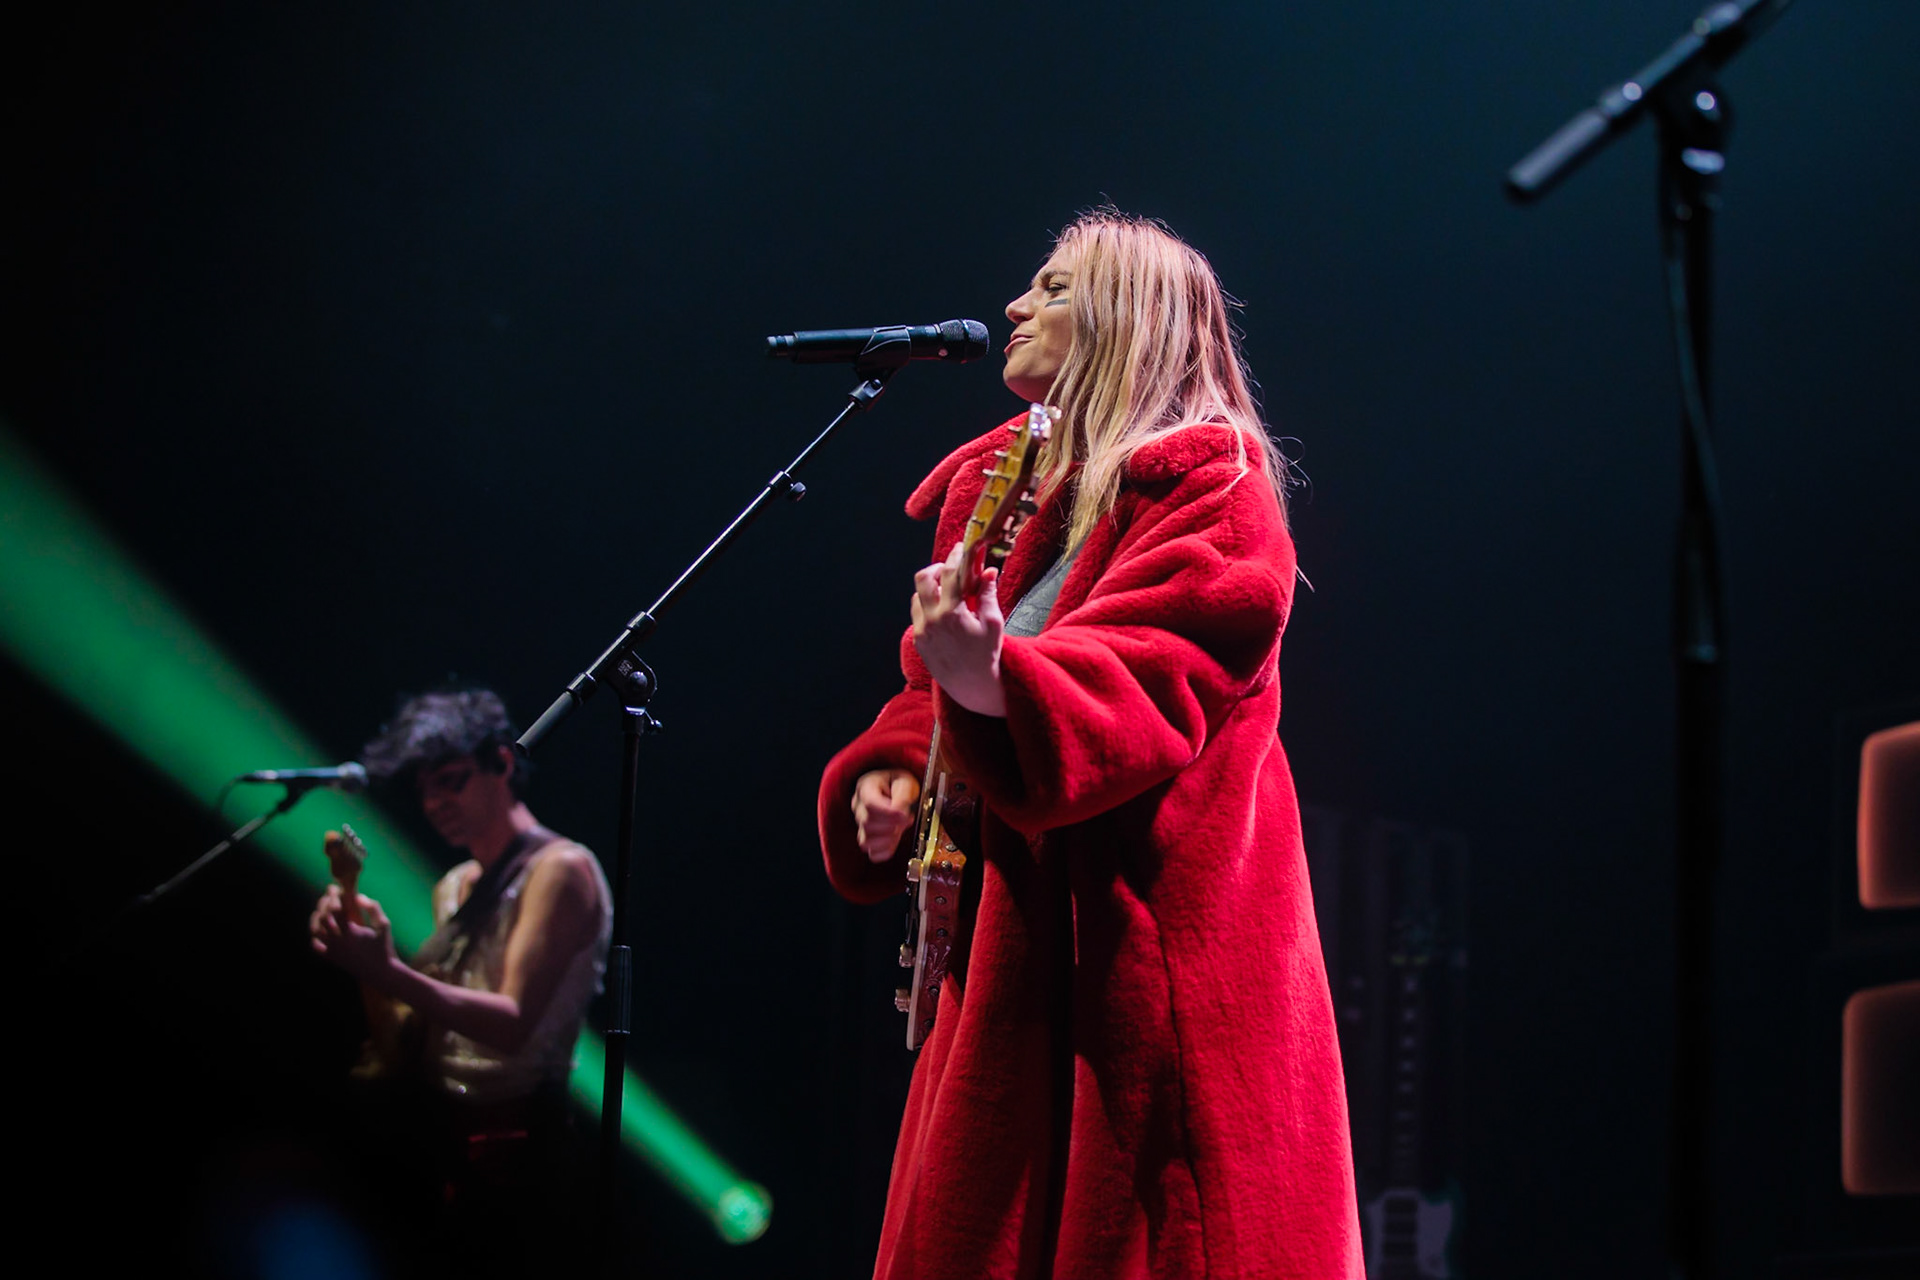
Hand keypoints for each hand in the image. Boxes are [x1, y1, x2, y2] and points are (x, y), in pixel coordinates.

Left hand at [309, 884, 398, 983]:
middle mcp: (338, 941)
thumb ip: (373, 907)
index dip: (333, 895)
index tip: (334, 887)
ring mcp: (333, 951)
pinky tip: (322, 929)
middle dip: (324, 903)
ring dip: (317, 917)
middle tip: (329, 895)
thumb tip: (358, 896)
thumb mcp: (384, 924)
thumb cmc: (385, 947)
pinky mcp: (332, 959)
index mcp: (351, 932)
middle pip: (323, 917)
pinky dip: (315, 935)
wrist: (381, 974)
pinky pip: (315, 946)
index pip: (335, 908)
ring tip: (323, 909)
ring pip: (315, 930)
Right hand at [853, 768, 920, 862]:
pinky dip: (886, 851)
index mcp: (865, 787)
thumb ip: (903, 796)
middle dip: (891, 825)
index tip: (904, 815)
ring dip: (888, 839)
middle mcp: (858, 806)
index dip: (888, 813)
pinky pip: (872, 854)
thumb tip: (900, 814)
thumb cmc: (898, 784)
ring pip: (866, 841)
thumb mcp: (905, 782)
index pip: (870, 804)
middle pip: (867, 823)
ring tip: (900, 829)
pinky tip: (895, 841)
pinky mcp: (868, 840)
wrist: (895, 789)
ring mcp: (860, 825)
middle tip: (907, 819)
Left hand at [911, 542, 1008, 716]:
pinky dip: (927, 605)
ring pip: (917, 596)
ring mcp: (922, 630)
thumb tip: (989, 571)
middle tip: (950, 568)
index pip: (949, 574)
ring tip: (947, 590)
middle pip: (923, 579)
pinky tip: (943, 609)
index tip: (961, 548)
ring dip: (930, 587)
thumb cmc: (987, 654)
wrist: (972, 686)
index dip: (955, 557)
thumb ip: (988, 594)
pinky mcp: (918, 640)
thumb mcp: (993, 623)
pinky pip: (917, 614)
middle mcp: (932, 620)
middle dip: (936, 568)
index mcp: (952, 613)